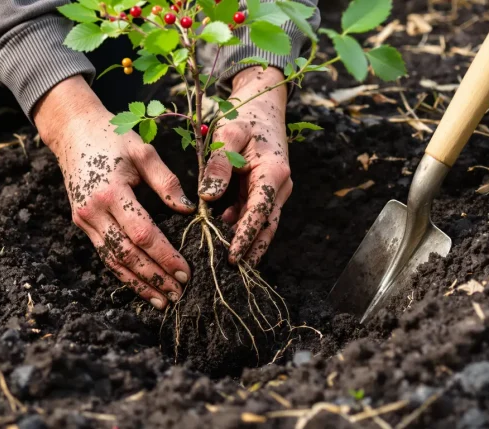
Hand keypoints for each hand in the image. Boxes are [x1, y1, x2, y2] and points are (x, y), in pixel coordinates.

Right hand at [34, 76, 195, 309]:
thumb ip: (167, 181)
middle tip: (178, 294)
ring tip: (161, 300)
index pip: (143, 234)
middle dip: (154, 277)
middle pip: (126, 255)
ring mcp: (84, 219)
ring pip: (112, 261)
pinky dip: (122, 273)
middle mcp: (94, 211)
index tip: (185, 271)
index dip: (165, 256)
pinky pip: (104, 253)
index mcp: (112, 192)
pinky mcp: (81, 223)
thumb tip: (189, 209)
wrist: (73, 131)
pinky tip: (139, 285)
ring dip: (137, 283)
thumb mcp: (143, 151)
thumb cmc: (112, 137)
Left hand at [199, 67, 290, 265]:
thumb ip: (220, 165)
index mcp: (274, 172)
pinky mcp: (264, 190)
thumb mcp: (228, 134)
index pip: (261, 212)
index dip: (247, 236)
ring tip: (224, 263)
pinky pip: (253, 213)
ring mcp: (274, 189)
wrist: (263, 103)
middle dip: (250, 250)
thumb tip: (209, 197)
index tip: (233, 257)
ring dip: (246, 242)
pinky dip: (240, 227)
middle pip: (266, 226)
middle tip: (230, 273)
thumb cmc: (245, 116)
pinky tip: (220, 235)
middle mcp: (279, 185)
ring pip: (262, 224)